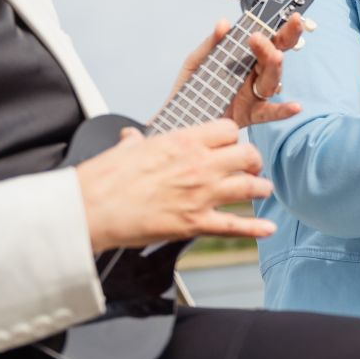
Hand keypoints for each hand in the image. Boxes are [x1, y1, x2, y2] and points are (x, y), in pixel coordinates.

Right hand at [76, 119, 274, 252]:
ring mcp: (201, 195)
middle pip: (248, 155)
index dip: (232, 137)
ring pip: (250, 188)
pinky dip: (255, 228)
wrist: (91, 209)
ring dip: (260, 189)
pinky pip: (235, 226)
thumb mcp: (124, 150)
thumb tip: (131, 138)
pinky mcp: (195, 223)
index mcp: (183, 142)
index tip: (228, 145)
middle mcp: (199, 165)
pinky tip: (268, 228)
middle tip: (251, 167)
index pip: (228, 130)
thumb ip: (135, 142)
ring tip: (262, 190)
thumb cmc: (104, 178)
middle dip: (253, 161)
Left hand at [167, 15, 304, 128]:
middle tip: (277, 30)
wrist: (179, 117)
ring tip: (275, 56)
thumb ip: (211, 44)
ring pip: (271, 79)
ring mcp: (254, 95)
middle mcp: (254, 75)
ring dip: (274, 66)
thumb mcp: (197, 62)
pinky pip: (269, 113)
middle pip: (274, 55)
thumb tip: (224, 23)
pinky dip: (283, 110)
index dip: (282, 28)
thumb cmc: (192, 88)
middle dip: (284, 40)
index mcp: (245, 59)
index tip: (293, 16)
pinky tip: (295, 107)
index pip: (268, 40)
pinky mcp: (250, 114)